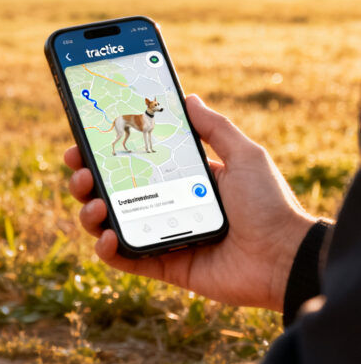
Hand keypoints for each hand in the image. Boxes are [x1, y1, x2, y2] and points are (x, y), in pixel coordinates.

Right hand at [64, 94, 316, 310]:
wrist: (284, 257)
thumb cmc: (269, 205)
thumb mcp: (244, 156)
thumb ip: (215, 128)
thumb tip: (188, 98)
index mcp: (179, 179)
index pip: (131, 162)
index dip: (103, 152)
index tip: (81, 141)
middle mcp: (164, 206)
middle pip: (110, 191)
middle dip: (85, 180)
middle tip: (79, 171)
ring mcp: (160, 236)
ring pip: (108, 224)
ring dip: (89, 212)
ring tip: (94, 204)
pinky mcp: (161, 265)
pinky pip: (124, 259)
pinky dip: (106, 250)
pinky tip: (106, 236)